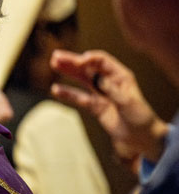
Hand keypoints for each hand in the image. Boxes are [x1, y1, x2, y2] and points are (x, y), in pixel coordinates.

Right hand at [50, 49, 169, 171]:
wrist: (139, 136)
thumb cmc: (139, 117)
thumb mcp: (128, 102)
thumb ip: (111, 90)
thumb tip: (96, 78)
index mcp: (120, 76)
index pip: (102, 61)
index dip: (89, 59)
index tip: (78, 61)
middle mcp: (108, 82)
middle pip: (88, 67)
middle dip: (72, 61)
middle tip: (56, 56)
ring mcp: (100, 93)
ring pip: (81, 79)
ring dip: (68, 72)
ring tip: (54, 65)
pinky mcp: (94, 106)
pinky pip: (78, 97)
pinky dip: (67, 94)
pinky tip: (55, 89)